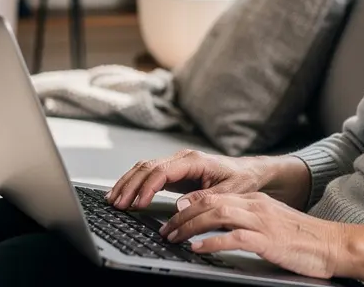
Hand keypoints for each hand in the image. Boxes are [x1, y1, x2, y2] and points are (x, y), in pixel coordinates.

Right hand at [106, 149, 310, 211]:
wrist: (250, 172)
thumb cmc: (242, 179)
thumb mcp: (229, 191)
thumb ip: (206, 197)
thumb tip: (181, 205)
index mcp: (194, 160)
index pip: (162, 171)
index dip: (147, 187)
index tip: (137, 203)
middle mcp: (182, 158)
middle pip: (148, 167)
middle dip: (130, 185)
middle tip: (117, 204)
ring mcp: (176, 164)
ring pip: (144, 168)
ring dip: (127, 183)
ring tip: (113, 199)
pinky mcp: (174, 172)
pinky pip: (149, 174)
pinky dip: (134, 183)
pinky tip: (124, 194)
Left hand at [158, 192, 346, 278]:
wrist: (332, 244)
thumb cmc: (303, 239)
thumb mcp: (270, 223)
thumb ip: (245, 222)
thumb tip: (218, 231)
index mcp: (254, 200)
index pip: (213, 196)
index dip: (189, 206)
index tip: (173, 218)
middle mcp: (255, 205)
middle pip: (209, 203)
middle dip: (182, 217)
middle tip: (166, 230)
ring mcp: (262, 221)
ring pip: (216, 215)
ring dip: (190, 227)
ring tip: (174, 238)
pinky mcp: (267, 239)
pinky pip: (233, 238)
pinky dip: (211, 243)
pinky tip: (197, 249)